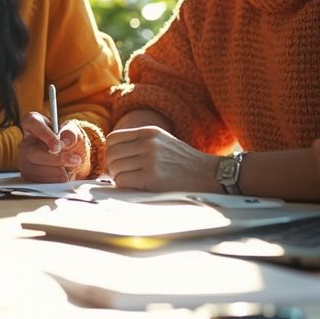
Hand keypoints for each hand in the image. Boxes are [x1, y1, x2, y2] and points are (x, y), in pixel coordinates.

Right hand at [18, 112, 89, 181]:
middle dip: (55, 159)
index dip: (45, 135)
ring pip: (34, 170)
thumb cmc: (67, 141)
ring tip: (71, 167)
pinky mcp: (29, 175)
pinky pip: (39, 181)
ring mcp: (24, 160)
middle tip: (74, 160)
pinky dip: (55, 180)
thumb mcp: (73, 132)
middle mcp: (26, 142)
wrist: (70, 157)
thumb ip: (71, 133)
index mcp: (33, 123)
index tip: (58, 146)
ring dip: (57, 171)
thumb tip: (66, 140)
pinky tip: (64, 174)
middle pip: (31, 153)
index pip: (32, 123)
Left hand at [105, 126, 219, 191]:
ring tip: (131, 181)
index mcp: (149, 132)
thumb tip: (112, 154)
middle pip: (111, 154)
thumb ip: (140, 142)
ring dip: (118, 177)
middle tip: (122, 175)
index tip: (118, 161)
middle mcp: (148, 143)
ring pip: (115, 168)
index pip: (113, 139)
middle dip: (112, 166)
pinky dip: (124, 185)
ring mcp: (149, 159)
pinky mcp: (151, 177)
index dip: (111, 152)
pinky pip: (123, 181)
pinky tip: (136, 186)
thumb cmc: (183, 161)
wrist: (207, 174)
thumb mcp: (162, 141)